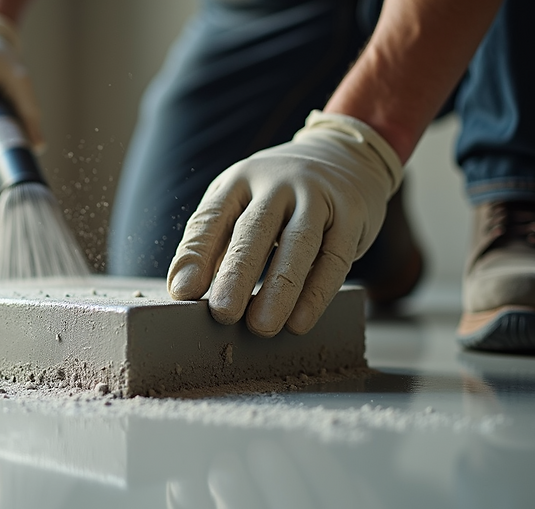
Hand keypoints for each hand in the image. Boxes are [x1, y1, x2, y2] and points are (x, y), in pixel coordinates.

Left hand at [167, 111, 402, 336]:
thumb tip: (183, 291)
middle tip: (223, 313)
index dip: (195, 256)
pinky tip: (300, 321)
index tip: (183, 293)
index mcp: (238, 181)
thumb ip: (214, 242)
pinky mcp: (352, 213)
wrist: (344, 156)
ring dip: (279, 289)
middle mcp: (276, 183)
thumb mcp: (240, 203)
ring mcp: (317, 196)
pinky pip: (334, 258)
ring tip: (261, 326)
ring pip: (297, 245)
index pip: (211, 218)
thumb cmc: (278, 195)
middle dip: (236, 274)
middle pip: (253, 231)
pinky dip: (317, 293)